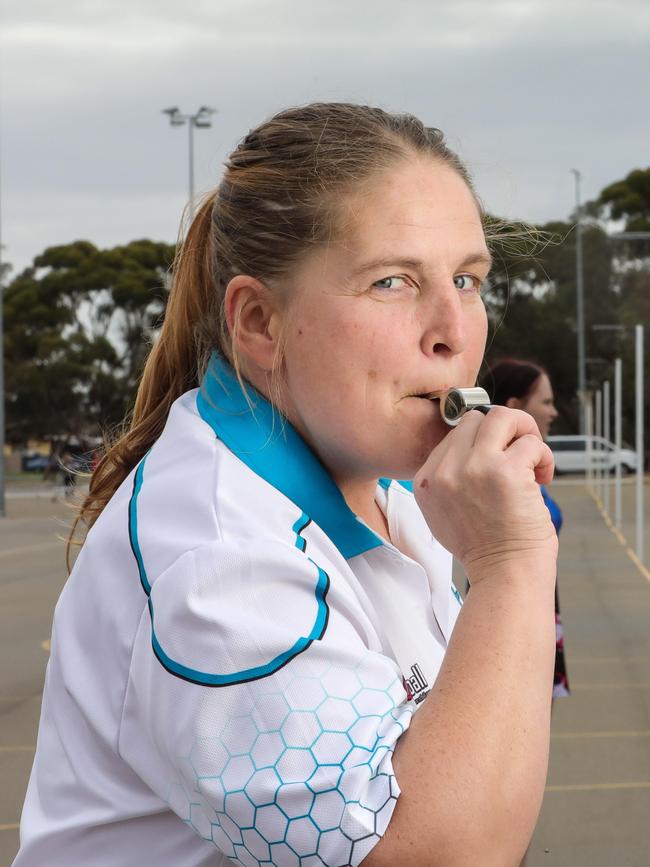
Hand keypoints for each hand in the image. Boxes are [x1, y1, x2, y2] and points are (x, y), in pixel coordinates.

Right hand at [413, 406, 557, 583]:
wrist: (504, 575)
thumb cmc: (485, 549)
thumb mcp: (444, 513)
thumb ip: (450, 478)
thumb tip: (477, 443)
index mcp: (426, 480)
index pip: (454, 435)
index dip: (482, 444)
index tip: (498, 465)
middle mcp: (445, 470)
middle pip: (475, 418)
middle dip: (504, 431)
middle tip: (521, 456)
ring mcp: (474, 468)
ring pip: (501, 416)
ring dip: (525, 433)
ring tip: (534, 460)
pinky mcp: (506, 471)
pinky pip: (531, 443)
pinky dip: (544, 457)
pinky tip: (543, 479)